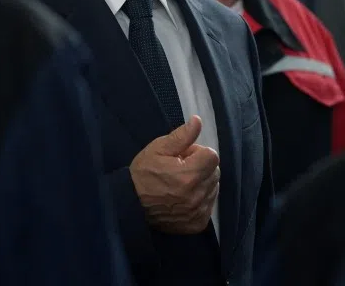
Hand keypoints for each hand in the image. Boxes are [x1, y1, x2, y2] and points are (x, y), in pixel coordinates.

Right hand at [129, 115, 219, 234]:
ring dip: (202, 182)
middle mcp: (197, 195)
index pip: (212, 155)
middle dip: (201, 166)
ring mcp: (198, 211)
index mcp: (189, 174)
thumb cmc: (143, 174)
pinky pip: (209, 205)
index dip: (197, 152)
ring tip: (181, 184)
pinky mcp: (197, 223)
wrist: (130, 204)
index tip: (183, 156)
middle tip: (180, 169)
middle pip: (214, 171)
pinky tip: (184, 197)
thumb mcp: (158, 149)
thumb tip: (198, 121)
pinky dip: (201, 199)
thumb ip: (182, 136)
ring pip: (213, 188)